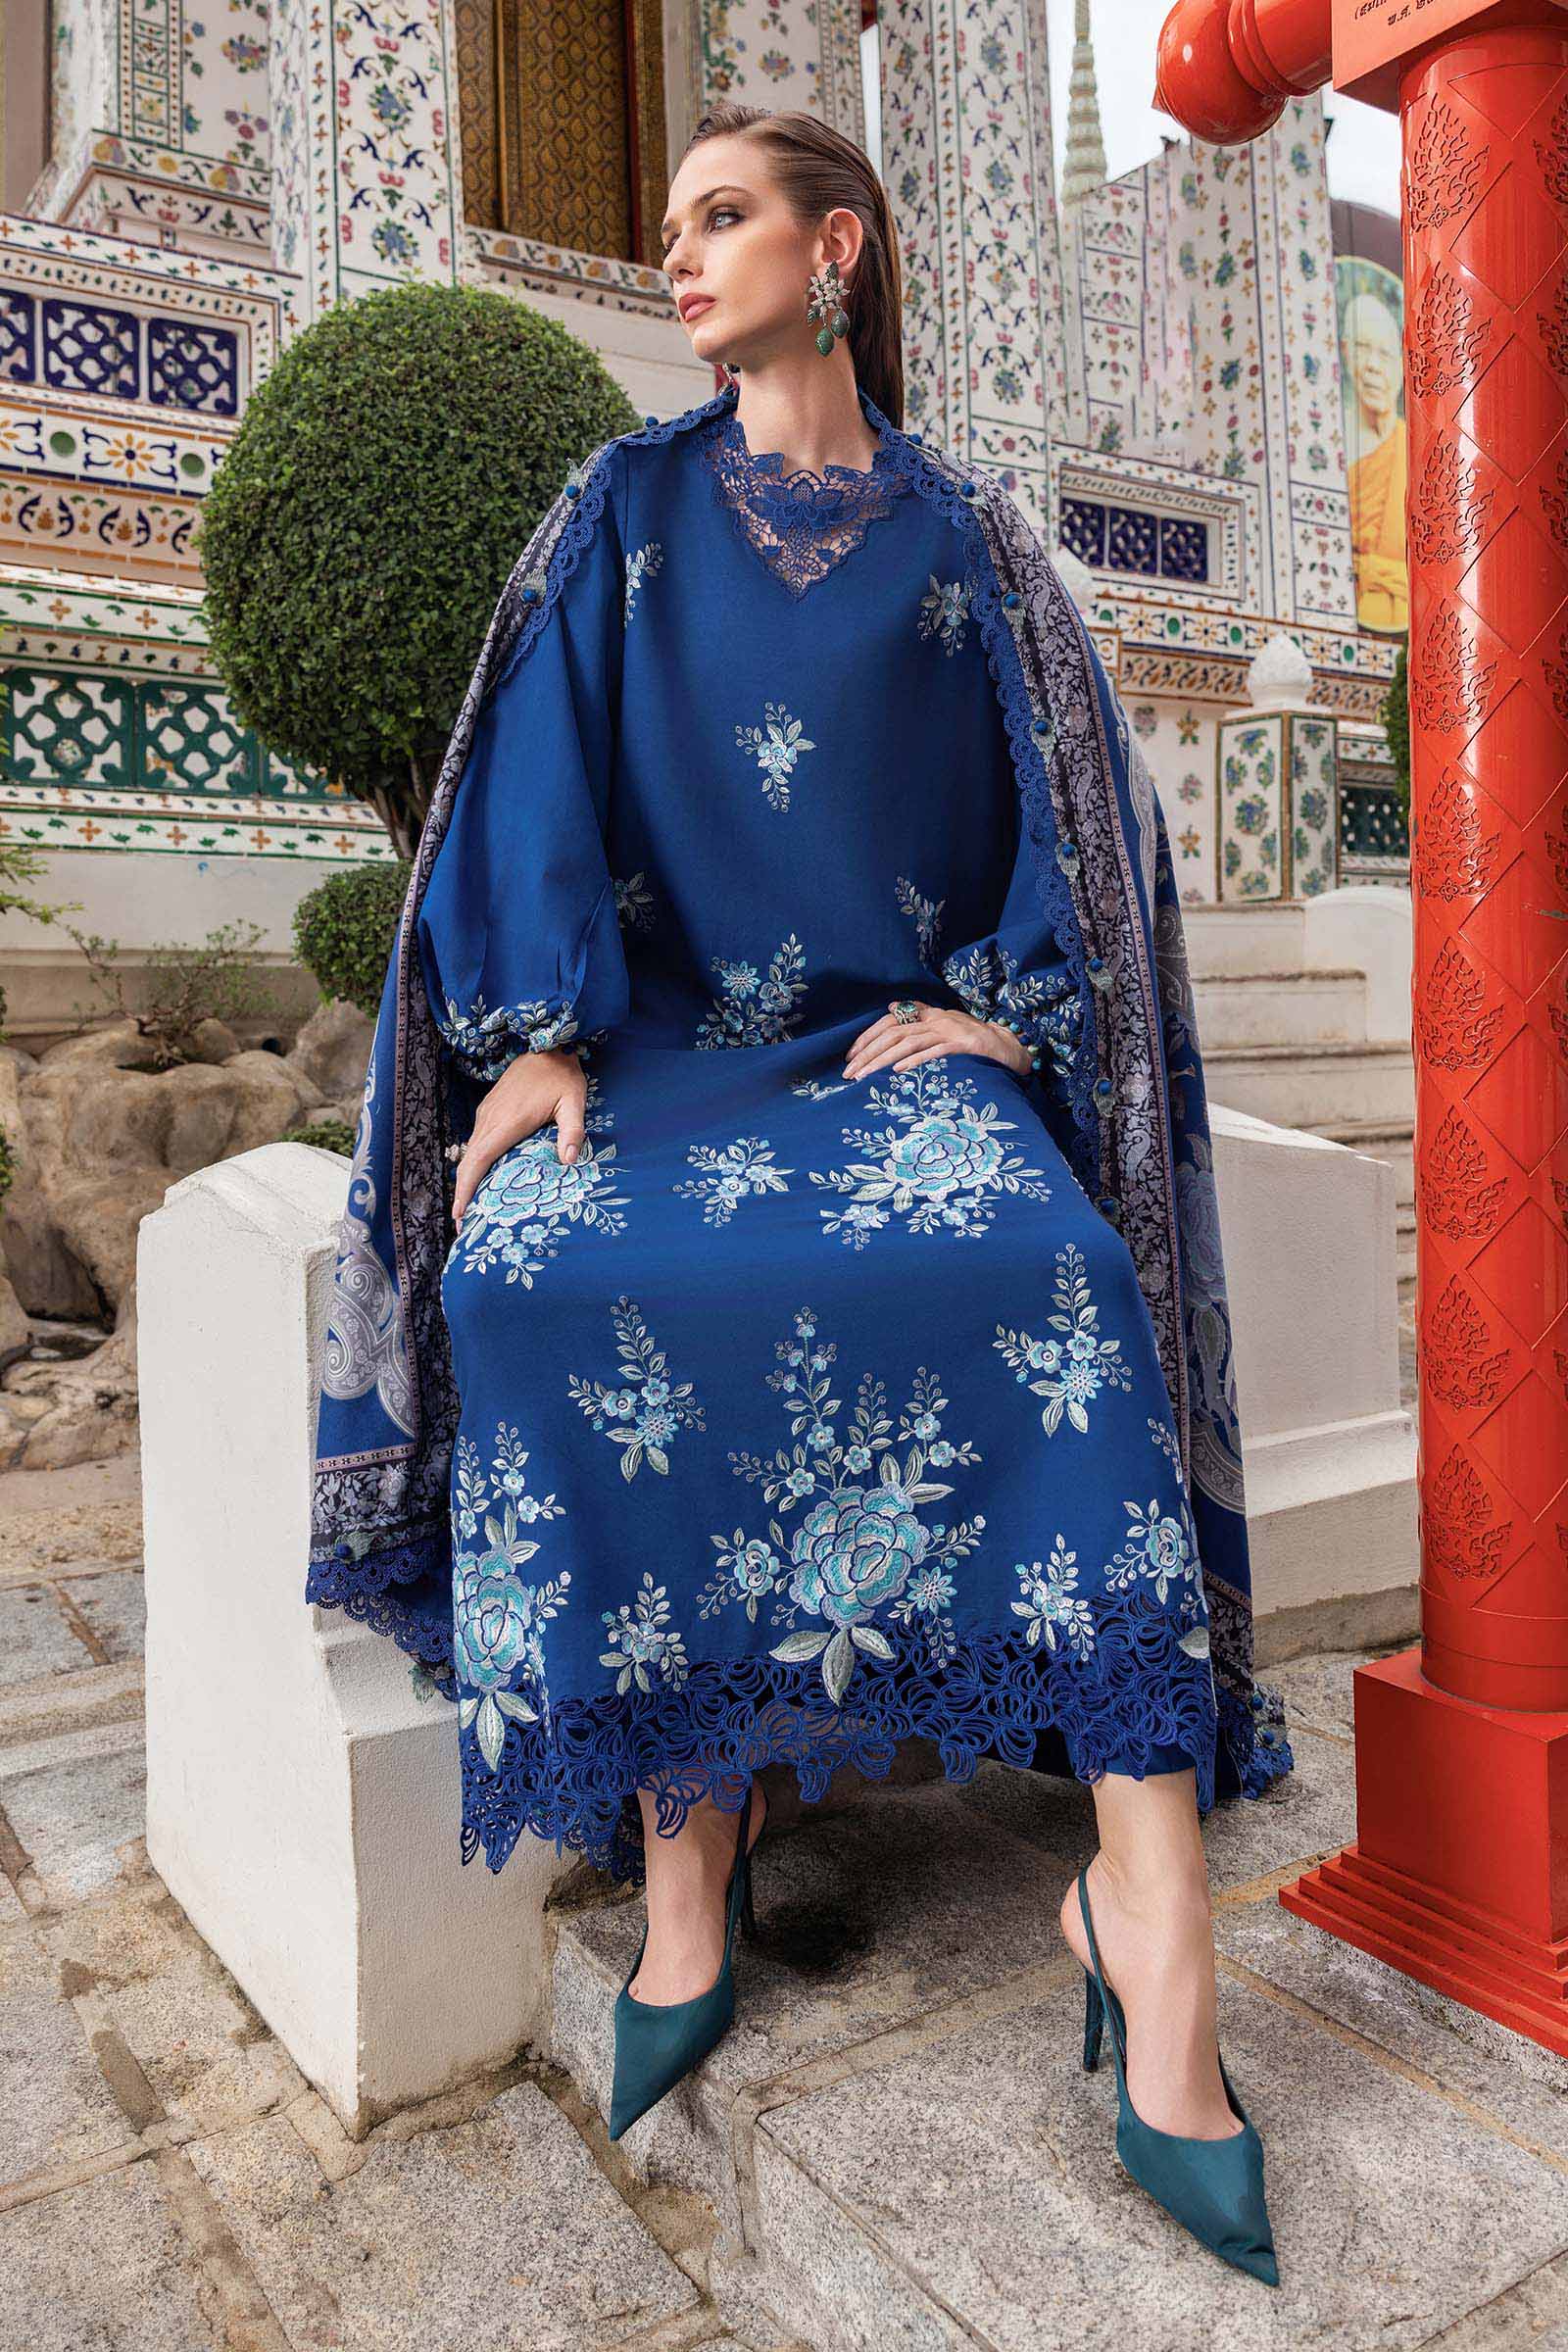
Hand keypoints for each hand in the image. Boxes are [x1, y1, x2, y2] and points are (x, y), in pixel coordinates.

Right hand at [450, 1046, 586, 1224]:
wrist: (547, 1044)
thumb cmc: (562, 1075)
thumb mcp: (574, 1102)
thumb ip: (573, 1131)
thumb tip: (570, 1161)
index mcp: (507, 1123)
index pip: (478, 1161)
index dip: (466, 1189)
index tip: (460, 1213)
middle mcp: (490, 1120)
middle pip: (468, 1163)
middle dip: (462, 1194)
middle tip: (462, 1224)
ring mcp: (487, 1113)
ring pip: (470, 1152)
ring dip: (467, 1179)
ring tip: (468, 1207)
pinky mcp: (489, 1109)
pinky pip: (477, 1141)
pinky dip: (474, 1163)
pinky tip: (479, 1176)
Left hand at [841, 1002, 1032, 1082]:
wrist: (1007, 1045)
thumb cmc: (972, 1039)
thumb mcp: (943, 1023)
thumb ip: (919, 1015)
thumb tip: (892, 1006)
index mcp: (928, 1015)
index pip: (890, 1021)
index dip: (867, 1037)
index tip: (851, 1057)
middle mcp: (935, 1020)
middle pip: (893, 1033)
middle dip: (868, 1053)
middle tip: (850, 1074)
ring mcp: (949, 1032)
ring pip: (908, 1043)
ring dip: (883, 1060)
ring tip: (865, 1076)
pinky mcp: (963, 1046)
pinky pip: (935, 1052)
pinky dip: (915, 1060)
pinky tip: (898, 1071)